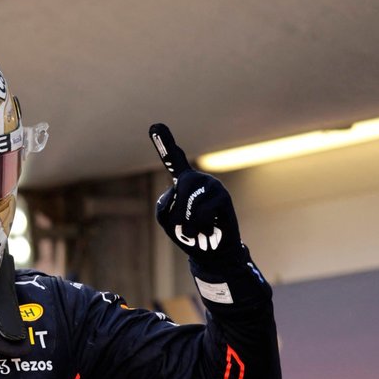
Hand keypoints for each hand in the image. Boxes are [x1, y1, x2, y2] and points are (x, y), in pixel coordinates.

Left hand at [150, 124, 243, 270]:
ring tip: (197, 228)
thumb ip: (164, 205)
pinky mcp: (223, 197)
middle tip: (185, 226)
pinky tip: (209, 227)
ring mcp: (212, 185)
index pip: (173, 160)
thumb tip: (180, 194)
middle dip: (179, 212)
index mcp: (183, 182)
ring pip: (190, 201)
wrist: (211, 253)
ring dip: (188, 223)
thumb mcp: (166, 221)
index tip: (154, 125)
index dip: (164, 143)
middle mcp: (198, 179)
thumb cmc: (189, 235)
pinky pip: (201, 212)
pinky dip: (200, 226)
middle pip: (182, 186)